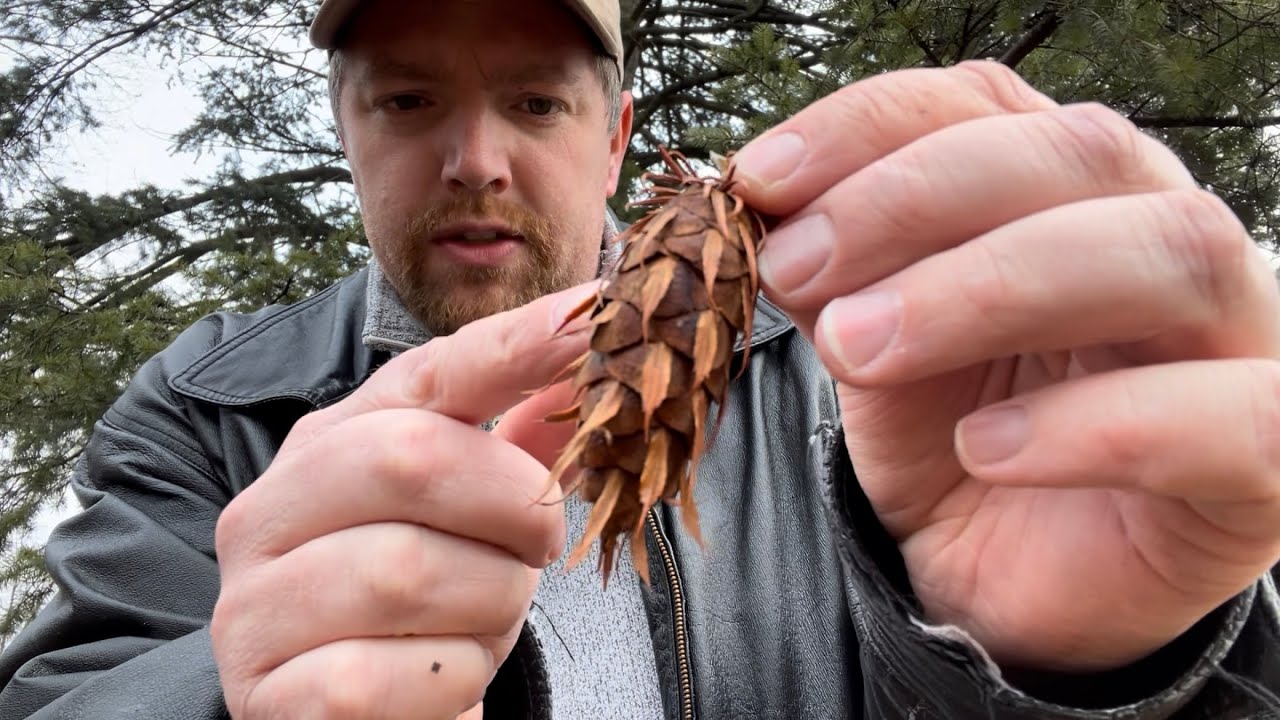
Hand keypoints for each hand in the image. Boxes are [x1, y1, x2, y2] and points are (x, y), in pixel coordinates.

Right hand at [209, 282, 597, 718]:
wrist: (341, 714)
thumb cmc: (417, 609)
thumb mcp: (467, 519)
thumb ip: (519, 445)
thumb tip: (583, 347)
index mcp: (326, 447)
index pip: (425, 374)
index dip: (513, 345)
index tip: (588, 318)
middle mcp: (273, 511)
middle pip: (411, 458)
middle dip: (512, 503)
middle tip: (539, 543)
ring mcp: (257, 604)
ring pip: (407, 574)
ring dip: (489, 604)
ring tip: (484, 618)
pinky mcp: (272, 694)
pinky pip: (385, 677)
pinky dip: (449, 683)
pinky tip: (444, 679)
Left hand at [732, 60, 1279, 672]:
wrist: (1010, 585)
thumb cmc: (955, 442)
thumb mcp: (873, 343)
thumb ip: (837, 269)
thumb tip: (765, 197)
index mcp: (1070, 190)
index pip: (986, 104)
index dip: (869, 127)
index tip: (760, 179)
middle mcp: (1166, 235)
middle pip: (1080, 153)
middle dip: (914, 202)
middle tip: (797, 272)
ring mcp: (1242, 339)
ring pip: (1168, 253)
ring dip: (989, 289)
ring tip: (861, 350)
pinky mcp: (1271, 458)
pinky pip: (1236, 419)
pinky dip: (1103, 424)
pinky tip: (989, 449)